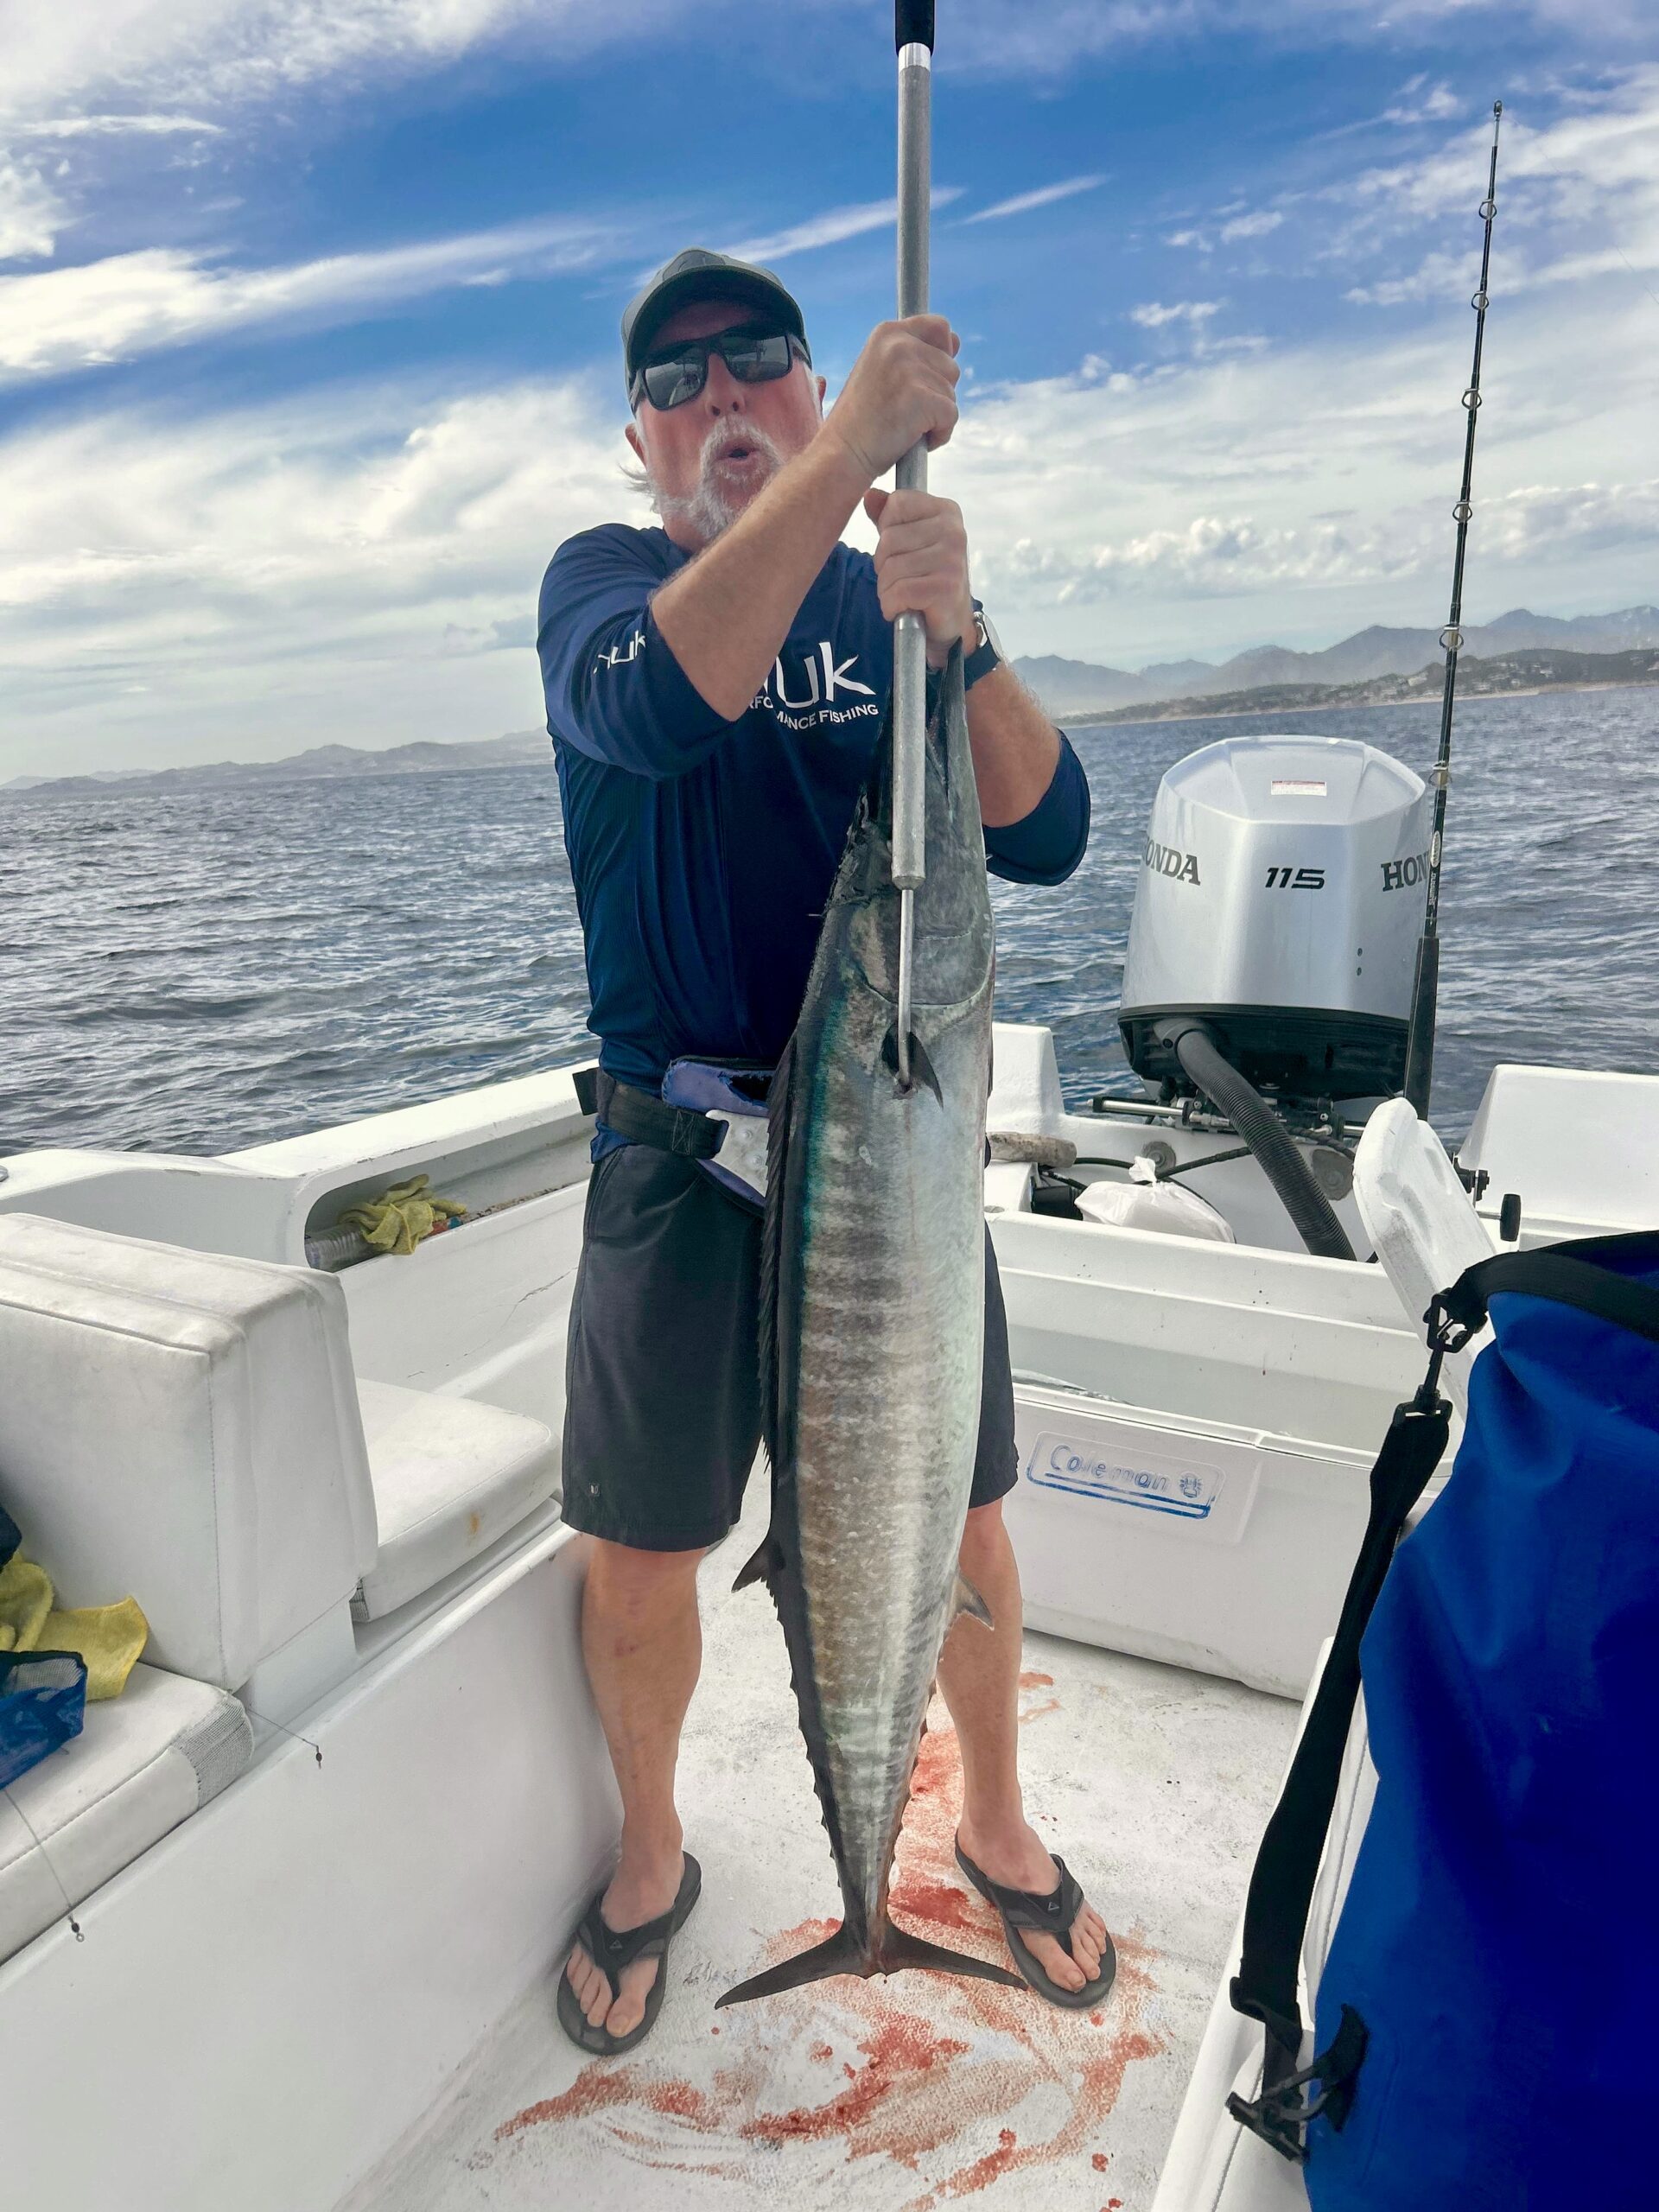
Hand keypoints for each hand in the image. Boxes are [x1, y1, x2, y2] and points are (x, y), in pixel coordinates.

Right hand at [825, 316, 959, 483]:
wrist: (842, 453)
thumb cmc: (862, 421)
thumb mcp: (882, 371)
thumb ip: (914, 355)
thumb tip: (955, 342)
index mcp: (888, 333)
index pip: (939, 327)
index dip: (943, 353)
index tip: (927, 379)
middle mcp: (899, 344)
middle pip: (950, 365)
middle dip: (937, 393)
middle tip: (905, 412)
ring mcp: (910, 369)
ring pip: (951, 393)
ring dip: (937, 417)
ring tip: (906, 427)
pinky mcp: (921, 397)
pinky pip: (951, 415)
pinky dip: (939, 434)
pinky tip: (912, 440)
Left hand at [863, 487, 974, 667]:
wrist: (950, 626)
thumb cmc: (928, 580)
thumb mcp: (908, 542)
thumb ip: (889, 517)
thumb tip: (869, 495)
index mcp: (946, 511)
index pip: (896, 504)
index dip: (886, 531)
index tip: (903, 551)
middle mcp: (954, 531)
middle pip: (888, 539)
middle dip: (884, 566)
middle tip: (904, 580)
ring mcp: (952, 559)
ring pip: (889, 567)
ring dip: (887, 589)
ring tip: (906, 596)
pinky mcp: (945, 587)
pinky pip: (897, 592)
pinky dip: (893, 606)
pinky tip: (907, 609)